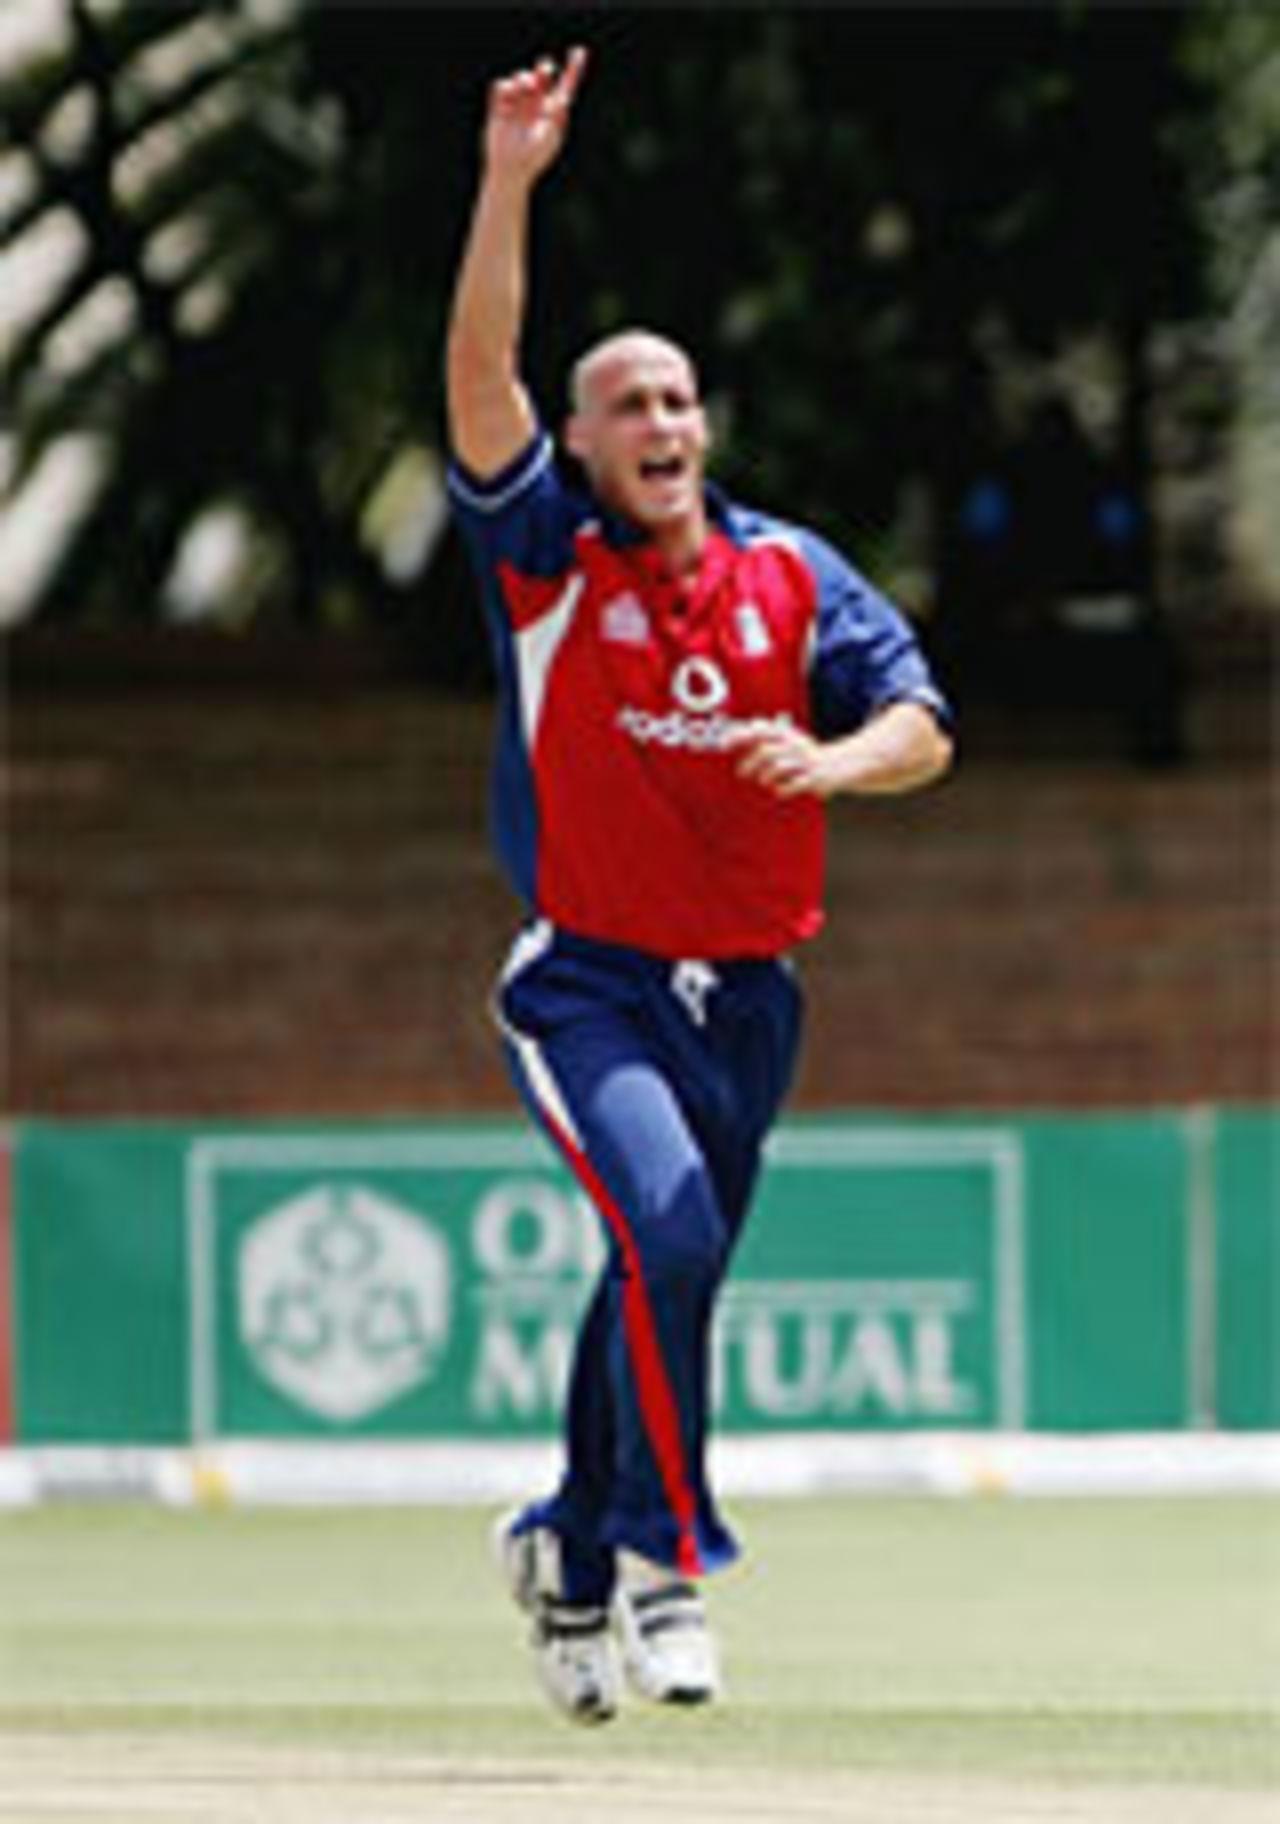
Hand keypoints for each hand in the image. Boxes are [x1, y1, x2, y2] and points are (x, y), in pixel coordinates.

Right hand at [484, 48, 587, 185]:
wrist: (512, 169)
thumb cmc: (535, 158)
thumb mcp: (551, 136)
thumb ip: (558, 115)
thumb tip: (563, 96)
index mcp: (553, 112)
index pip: (565, 87)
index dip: (573, 70)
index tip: (579, 52)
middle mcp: (537, 105)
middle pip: (542, 78)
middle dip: (544, 70)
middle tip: (545, 70)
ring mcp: (518, 105)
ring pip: (521, 79)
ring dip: (524, 78)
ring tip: (527, 87)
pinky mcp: (500, 108)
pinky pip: (501, 86)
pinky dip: (506, 88)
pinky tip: (509, 100)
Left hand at [732, 722, 842, 799]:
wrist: (839, 765)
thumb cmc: (805, 755)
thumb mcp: (786, 741)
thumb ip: (764, 737)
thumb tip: (735, 733)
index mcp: (787, 734)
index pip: (760, 730)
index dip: (740, 736)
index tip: (724, 744)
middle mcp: (795, 744)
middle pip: (766, 750)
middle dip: (750, 763)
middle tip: (741, 773)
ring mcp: (805, 761)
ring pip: (778, 767)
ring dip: (766, 776)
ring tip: (764, 781)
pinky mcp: (814, 778)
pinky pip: (793, 784)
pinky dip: (782, 789)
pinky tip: (778, 790)